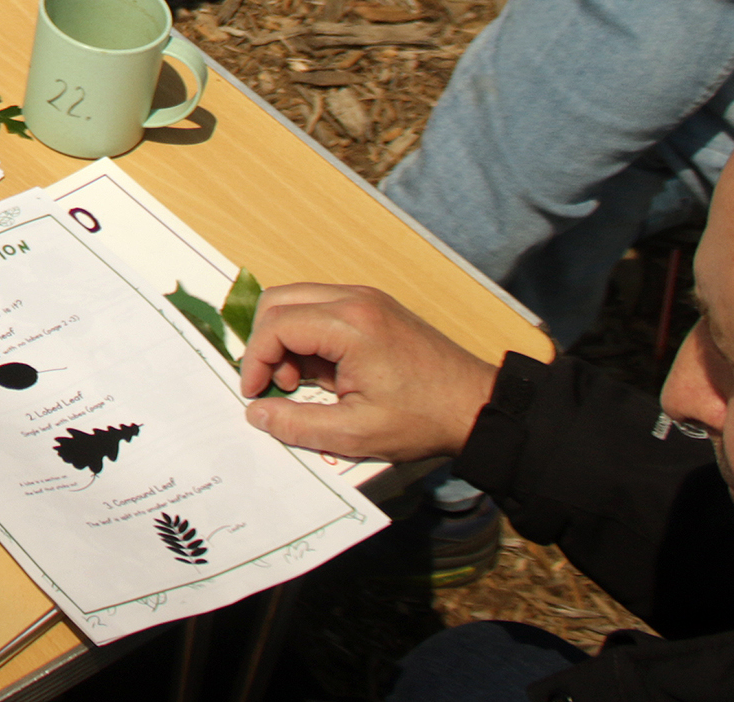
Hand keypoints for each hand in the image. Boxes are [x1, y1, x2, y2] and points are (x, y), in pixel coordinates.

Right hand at [236, 282, 499, 464]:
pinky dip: (308, 334)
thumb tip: (256, 413)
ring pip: (298, 300)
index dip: (255, 360)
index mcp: (350, 325)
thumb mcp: (356, 434)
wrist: (478, 405)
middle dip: (265, 344)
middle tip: (278, 385)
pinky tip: (325, 372)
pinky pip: (321, 307)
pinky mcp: (375, 307)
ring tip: (302, 382)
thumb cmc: (422, 419)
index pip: (276, 325)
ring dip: (286, 338)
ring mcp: (366, 299)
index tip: (256, 394)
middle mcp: (354, 299)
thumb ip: (298, 424)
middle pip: (279, 301)